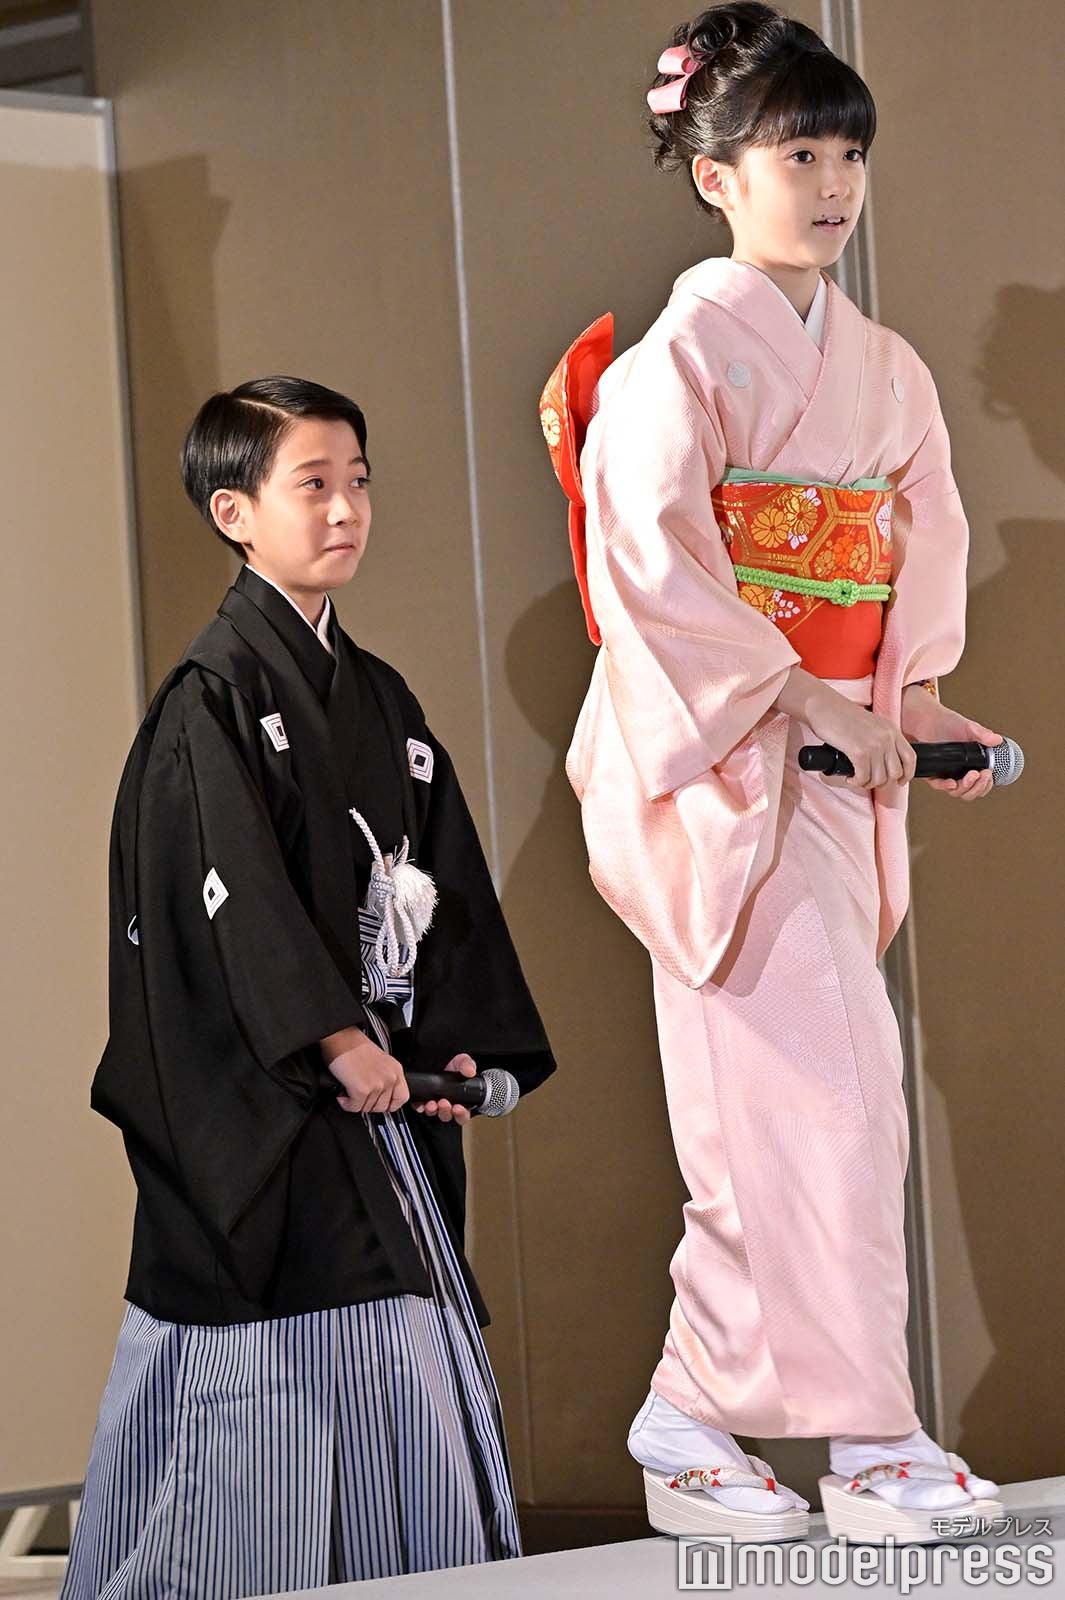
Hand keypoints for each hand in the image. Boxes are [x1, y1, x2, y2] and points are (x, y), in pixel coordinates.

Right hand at [320, 1025, 409, 1114]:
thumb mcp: (380, 1061)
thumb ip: (384, 1077)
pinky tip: (343, 1095)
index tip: (380, 1104)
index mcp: (396, 1069)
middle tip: (359, 1096)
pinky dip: (347, 1104)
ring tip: (350, 1091)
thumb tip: (380, 1096)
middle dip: (369, 1104)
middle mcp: (390, 1077)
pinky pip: (355, 1108)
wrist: (340, 1037)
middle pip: (383, 1107)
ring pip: (368, 1108)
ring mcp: (377, 1084)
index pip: (402, 1098)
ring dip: (356, 1103)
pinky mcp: (362, 1090)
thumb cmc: (354, 1046)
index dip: (389, 1104)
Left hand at [411, 1053, 476, 1125]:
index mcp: (460, 1100)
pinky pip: (420, 1107)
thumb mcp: (463, 1061)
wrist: (439, 1060)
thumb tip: (470, 1071)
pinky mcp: (423, 1100)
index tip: (458, 1108)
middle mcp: (448, 1104)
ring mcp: (435, 1103)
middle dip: (446, 1111)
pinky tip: (422, 1103)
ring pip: (434, 1112)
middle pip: (447, 1115)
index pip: (463, 1114)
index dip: (461, 1114)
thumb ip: (468, 1065)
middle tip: (444, 1103)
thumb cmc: (453, 1065)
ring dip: (433, 1110)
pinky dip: (420, 1106)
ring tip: (433, 1103)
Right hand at [789, 676, 915, 790]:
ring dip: (867, 784)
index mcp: (891, 729)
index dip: (907, 774)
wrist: (823, 705)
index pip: (910, 757)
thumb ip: (880, 739)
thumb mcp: (870, 725)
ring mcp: (874, 744)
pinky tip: (849, 778)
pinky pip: (864, 777)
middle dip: (882, 782)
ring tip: (856, 779)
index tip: (899, 781)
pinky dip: (856, 782)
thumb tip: (882, 763)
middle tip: (868, 780)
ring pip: (879, 778)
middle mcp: (886, 736)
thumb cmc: (840, 715)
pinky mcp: (859, 751)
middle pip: (895, 772)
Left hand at [901, 686, 1001, 800]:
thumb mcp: (968, 728)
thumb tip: (996, 740)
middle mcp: (959, 772)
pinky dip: (946, 786)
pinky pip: (939, 785)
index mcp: (971, 765)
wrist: (927, 718)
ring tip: (972, 775)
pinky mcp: (931, 772)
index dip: (986, 784)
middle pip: (971, 792)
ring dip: (967, 787)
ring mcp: (946, 774)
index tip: (989, 774)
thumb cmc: (947, 723)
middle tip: (982, 775)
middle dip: (979, 787)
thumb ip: (983, 734)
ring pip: (957, 792)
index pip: (982, 784)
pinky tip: (952, 783)